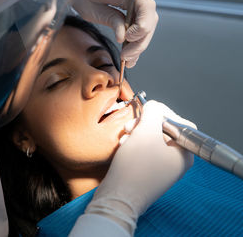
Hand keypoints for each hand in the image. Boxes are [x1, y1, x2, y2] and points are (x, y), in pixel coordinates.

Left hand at [71, 0, 157, 67]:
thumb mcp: (90, 7)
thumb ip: (109, 20)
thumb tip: (123, 38)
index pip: (146, 7)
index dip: (142, 26)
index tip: (128, 39)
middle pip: (149, 19)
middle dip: (140, 41)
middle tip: (126, 57)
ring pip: (147, 23)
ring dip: (139, 43)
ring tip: (128, 59)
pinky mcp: (132, 5)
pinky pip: (139, 22)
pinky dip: (135, 38)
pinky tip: (129, 52)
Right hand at [85, 100, 194, 233]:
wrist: (118, 197)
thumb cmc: (135, 166)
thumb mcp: (146, 131)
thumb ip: (153, 112)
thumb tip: (154, 106)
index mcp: (184, 154)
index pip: (180, 123)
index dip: (164, 113)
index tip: (147, 110)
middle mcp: (176, 163)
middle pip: (164, 132)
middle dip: (145, 124)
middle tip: (131, 125)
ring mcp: (162, 170)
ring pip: (152, 142)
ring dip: (137, 134)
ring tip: (125, 136)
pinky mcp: (148, 175)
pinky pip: (144, 153)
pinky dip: (134, 146)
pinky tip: (124, 146)